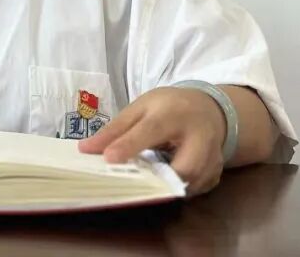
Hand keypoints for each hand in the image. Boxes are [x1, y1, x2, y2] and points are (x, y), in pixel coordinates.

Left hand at [78, 87, 226, 195]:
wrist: (209, 109)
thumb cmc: (169, 107)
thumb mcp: (140, 108)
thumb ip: (115, 129)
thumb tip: (84, 149)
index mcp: (174, 114)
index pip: (151, 130)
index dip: (129, 146)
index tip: (109, 159)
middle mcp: (200, 137)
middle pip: (183, 168)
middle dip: (157, 180)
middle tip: (130, 183)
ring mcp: (212, 158)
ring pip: (189, 185)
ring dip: (164, 189)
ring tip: (144, 183)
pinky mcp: (215, 175)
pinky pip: (194, 191)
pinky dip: (176, 191)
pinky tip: (163, 183)